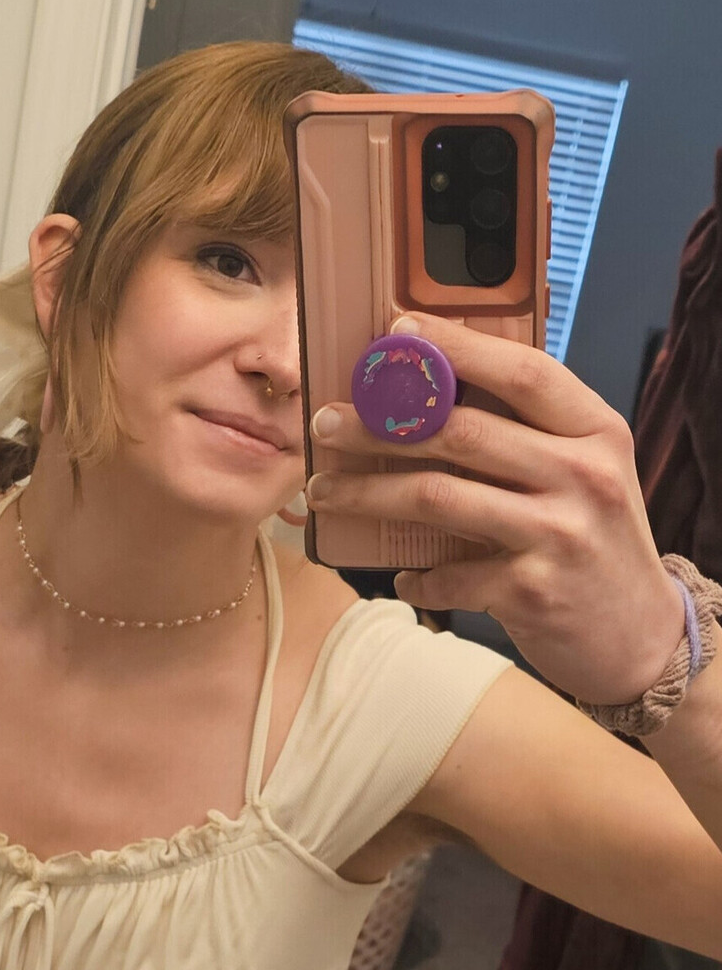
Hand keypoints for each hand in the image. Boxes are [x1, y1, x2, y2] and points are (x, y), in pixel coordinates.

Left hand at [305, 312, 684, 705]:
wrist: (644, 637)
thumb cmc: (595, 539)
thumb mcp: (583, 471)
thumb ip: (526, 433)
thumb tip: (428, 394)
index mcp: (595, 432)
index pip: (524, 371)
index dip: (457, 346)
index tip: (395, 332)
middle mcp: (582, 476)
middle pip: (459, 432)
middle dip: (377, 424)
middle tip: (325, 423)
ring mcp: (559, 534)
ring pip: (437, 496)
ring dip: (367, 493)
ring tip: (324, 491)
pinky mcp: (532, 591)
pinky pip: (447, 574)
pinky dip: (414, 578)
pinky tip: (401, 578)